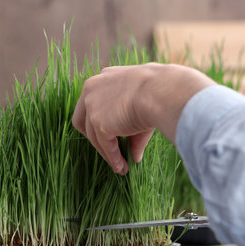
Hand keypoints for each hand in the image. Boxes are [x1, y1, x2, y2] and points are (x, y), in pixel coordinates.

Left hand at [72, 63, 214, 173]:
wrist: (162, 91)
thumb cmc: (159, 92)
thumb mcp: (143, 105)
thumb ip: (132, 129)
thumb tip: (135, 156)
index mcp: (103, 78)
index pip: (91, 102)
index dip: (95, 120)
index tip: (107, 134)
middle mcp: (92, 89)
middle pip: (82, 120)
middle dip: (94, 138)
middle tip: (107, 151)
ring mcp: (93, 106)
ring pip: (94, 137)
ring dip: (107, 154)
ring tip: (120, 167)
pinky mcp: (98, 123)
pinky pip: (105, 146)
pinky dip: (113, 158)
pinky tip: (122, 167)